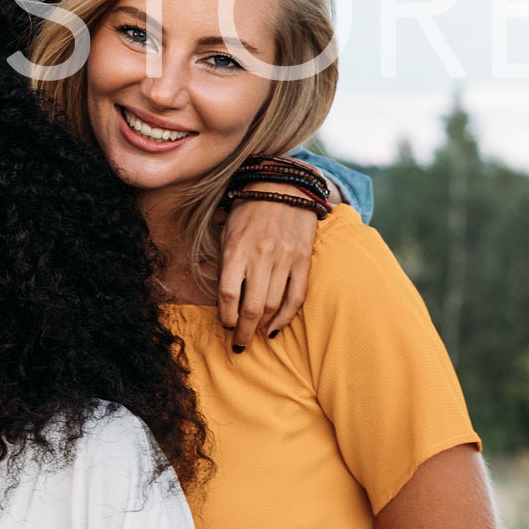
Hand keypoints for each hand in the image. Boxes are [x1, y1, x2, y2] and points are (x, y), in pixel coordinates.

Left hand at [218, 194, 320, 345]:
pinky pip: (296, 297)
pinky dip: (285, 317)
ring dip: (262, 327)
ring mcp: (285, 258)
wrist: (284, 185)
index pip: (227, 293)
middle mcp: (261, 255)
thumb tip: (224, 299)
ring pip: (273, 305)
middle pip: (251, 306)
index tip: (225, 325)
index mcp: (237, 248)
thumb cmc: (249, 209)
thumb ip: (226, 262)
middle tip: (239, 343)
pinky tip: (275, 327)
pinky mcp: (303, 260)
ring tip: (255, 336)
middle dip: (243, 331)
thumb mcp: (228, 230)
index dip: (225, 316)